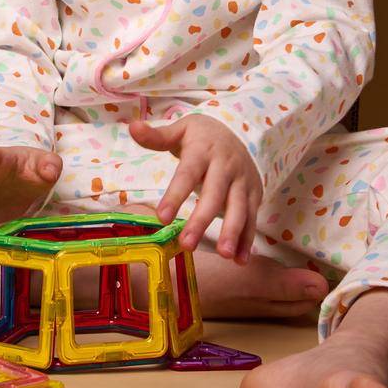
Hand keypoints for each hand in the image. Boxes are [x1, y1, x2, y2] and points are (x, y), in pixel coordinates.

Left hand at [128, 113, 262, 262]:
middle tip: (187, 244)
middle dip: (202, 221)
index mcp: (203, 151)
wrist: (235, 131)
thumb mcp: (179, 131)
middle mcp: (226, 166)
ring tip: (223, 255)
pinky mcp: (254, 193)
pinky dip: (247, 239)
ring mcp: (242, 181)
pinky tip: (240, 259)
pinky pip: (252, 218)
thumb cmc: (200, 137)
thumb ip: (157, 136)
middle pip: (214, 195)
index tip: (161, 217)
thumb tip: (133, 127)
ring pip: (239, 208)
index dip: (175, 195)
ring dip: (232, 232)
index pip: (187, 174)